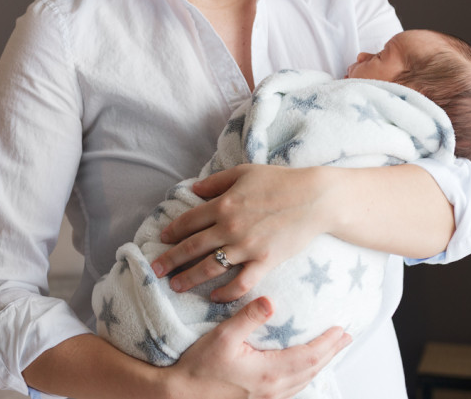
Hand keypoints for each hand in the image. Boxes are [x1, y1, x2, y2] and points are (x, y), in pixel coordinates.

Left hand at [151, 164, 331, 301]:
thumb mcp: (243, 173)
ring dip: (189, 279)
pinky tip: (214, 297)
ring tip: (175, 286)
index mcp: (222, 204)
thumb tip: (193, 190)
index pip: (188, 221)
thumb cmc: (279, 181)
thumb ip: (215, 182)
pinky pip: (241, 283)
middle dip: (170, 260)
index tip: (162, 241)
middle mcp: (230, 227)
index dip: (172, 232)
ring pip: (210, 267)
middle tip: (155, 271)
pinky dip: (225, 293)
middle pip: (192, 247)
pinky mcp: (265, 262)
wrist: (314, 198)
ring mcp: (247, 247)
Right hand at [168, 296, 350, 398]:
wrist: (182, 395)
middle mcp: (274, 388)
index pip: (309, 356)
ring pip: (304, 382)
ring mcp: (268, 398)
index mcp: (270, 372)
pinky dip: (305, 376)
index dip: (327, 343)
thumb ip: (248, 317)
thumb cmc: (200, 367)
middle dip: (331, 352)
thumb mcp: (223, 336)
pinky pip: (293, 389)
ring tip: (330, 351)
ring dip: (320, 365)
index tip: (341, 329)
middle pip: (312, 370)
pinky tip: (303, 370)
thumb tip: (270, 300)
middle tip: (345, 337)